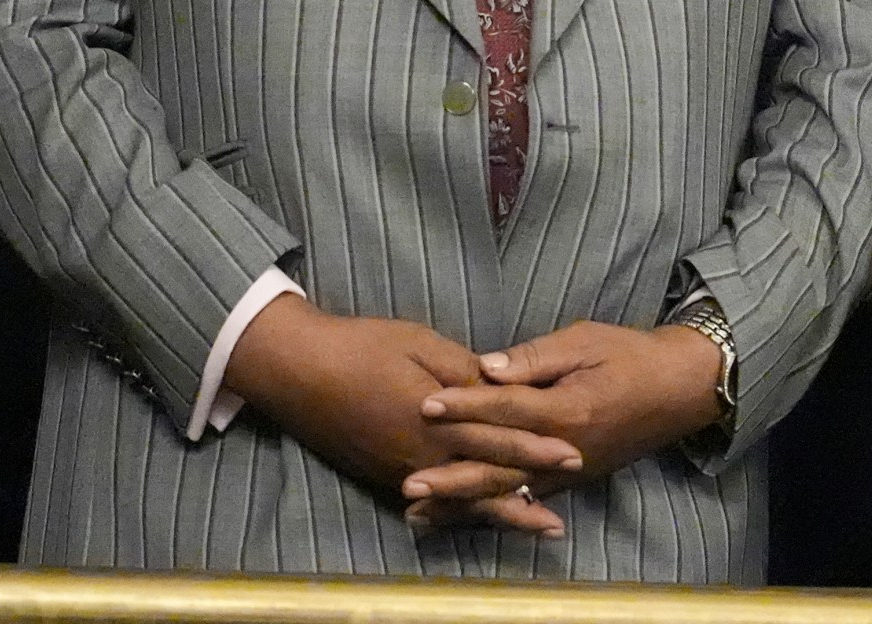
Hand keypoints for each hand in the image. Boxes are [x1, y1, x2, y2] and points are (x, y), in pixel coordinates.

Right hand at [223, 295, 580, 535]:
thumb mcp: (422, 346)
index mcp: (435, 420)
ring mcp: (399, 470)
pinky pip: (430, 499)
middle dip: (524, 495)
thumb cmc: (362, 347)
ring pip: (459, 499)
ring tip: (532, 526)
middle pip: (483, 481)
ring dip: (496, 513)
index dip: (537, 449)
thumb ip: (465, 373)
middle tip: (559, 519)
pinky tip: (476, 515)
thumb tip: (502, 390)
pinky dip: (458, 511)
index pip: (497, 439)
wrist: (297, 369)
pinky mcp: (382, 474)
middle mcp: (420, 455)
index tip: (573, 457)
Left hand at [399, 321, 722, 524]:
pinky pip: (527, 499)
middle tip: (410, 483)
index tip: (425, 405)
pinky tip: (463, 517)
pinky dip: (493, 510)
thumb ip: (535, 358)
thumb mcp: (585, 341)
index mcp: (568, 409)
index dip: (465, 406)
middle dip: (452, 475)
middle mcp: (565, 450)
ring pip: (508, 491)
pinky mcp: (573, 480)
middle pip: (499, 466)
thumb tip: (488, 367)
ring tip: (422, 513)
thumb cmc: (631, 356)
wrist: (680, 389)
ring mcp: (569, 472)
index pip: (506, 409)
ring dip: (464, 503)